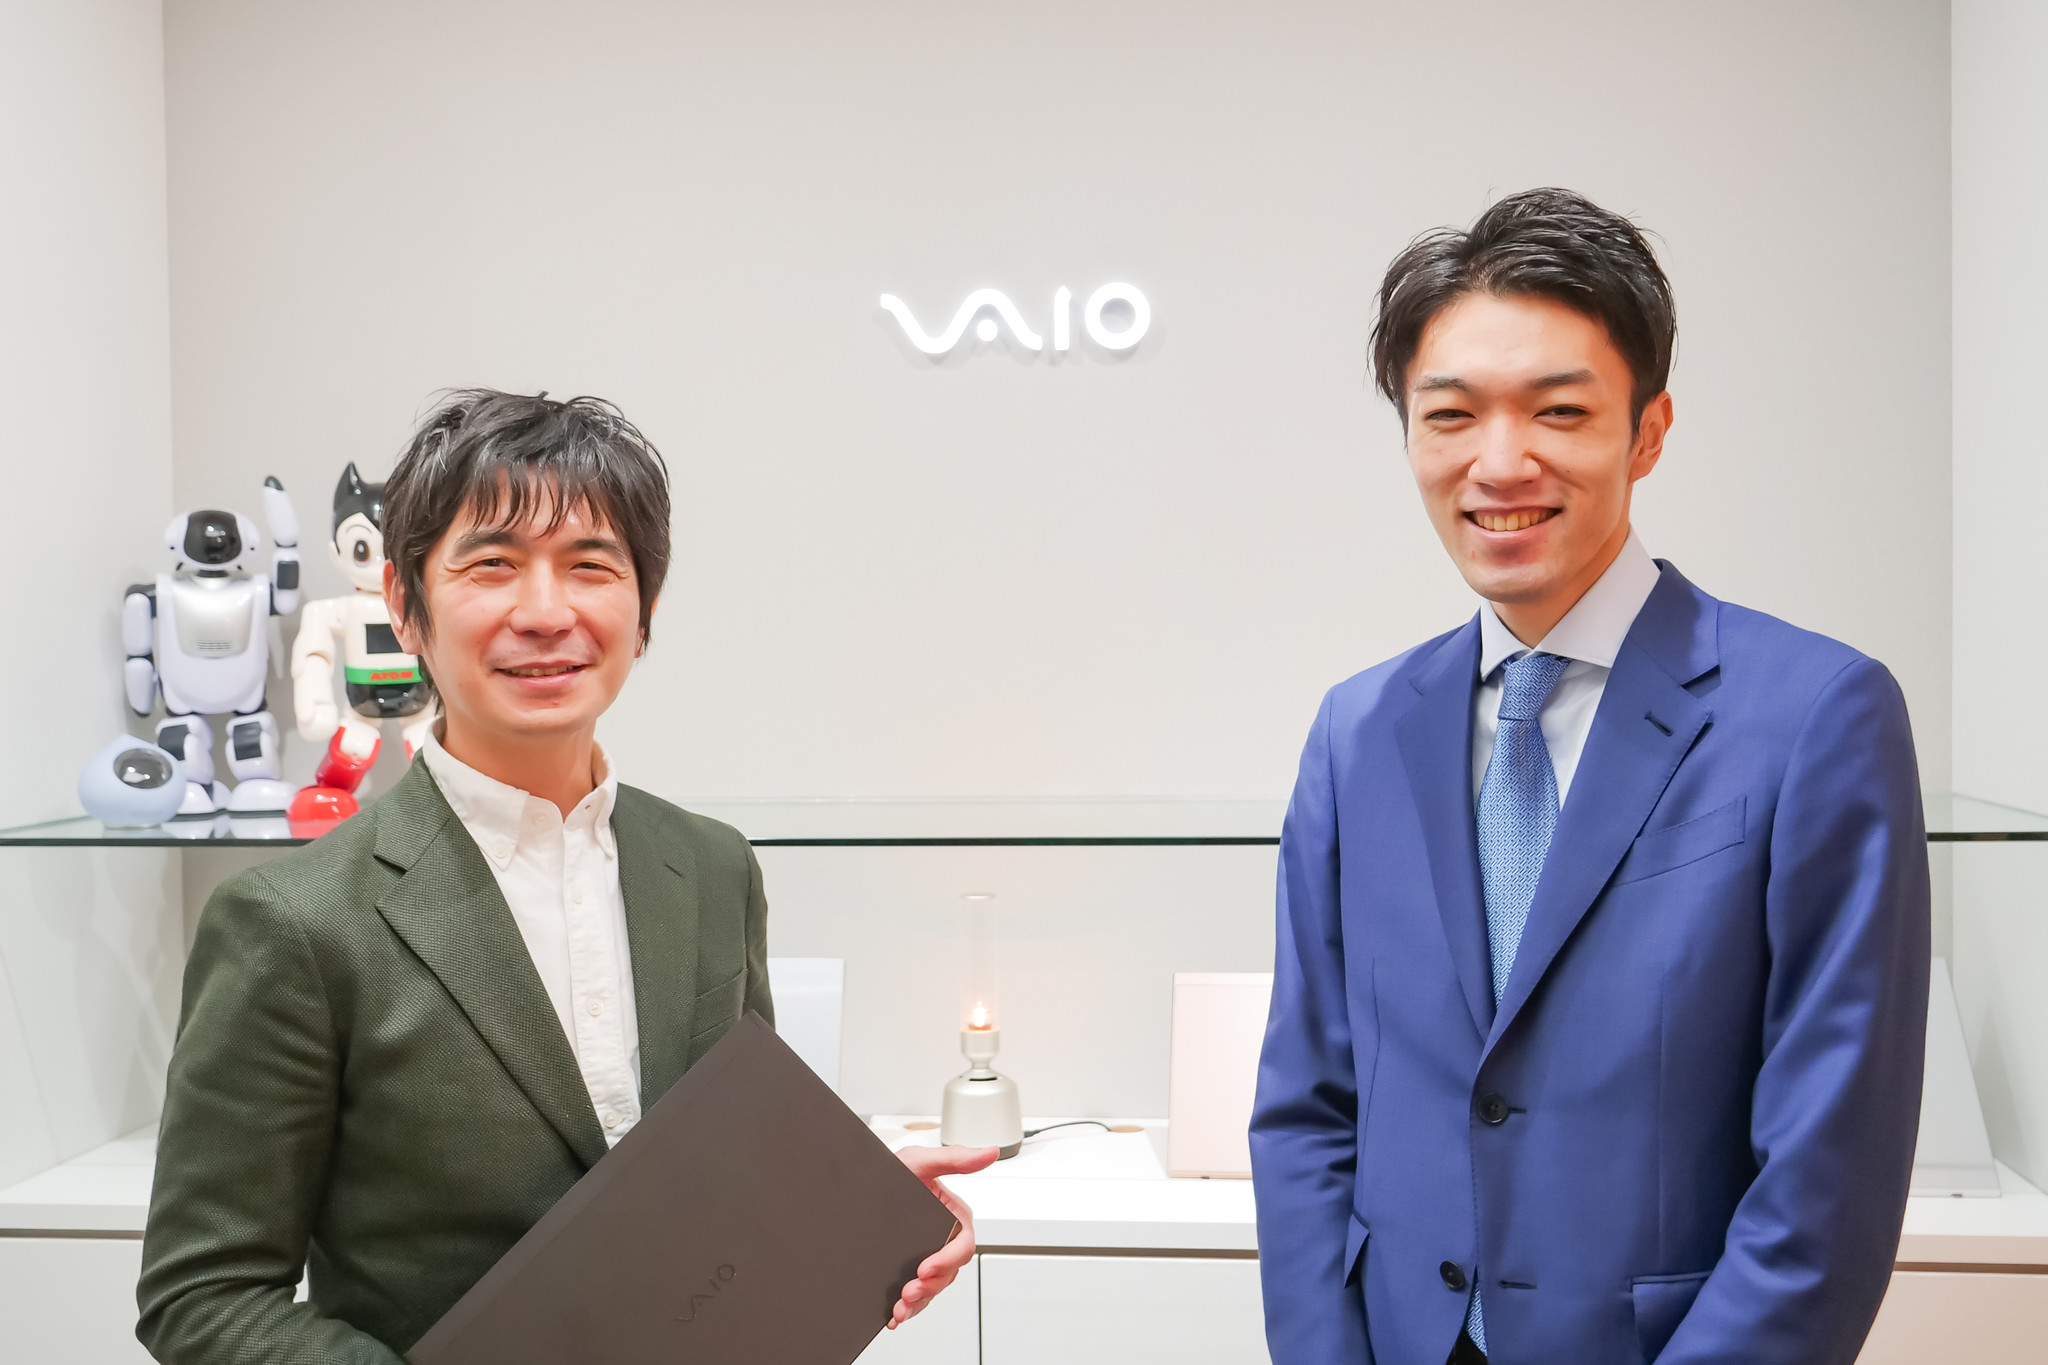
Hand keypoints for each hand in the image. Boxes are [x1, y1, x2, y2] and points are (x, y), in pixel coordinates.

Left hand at [886, 1144, 996, 1328]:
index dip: (947, 1260)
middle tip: (909, 1291)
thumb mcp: (919, 1160)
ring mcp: (928, 1256)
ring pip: (934, 1288)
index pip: (962, 1245)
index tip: (926, 1267)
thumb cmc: (893, 1171)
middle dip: (930, 1286)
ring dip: (919, 1302)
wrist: (859, 1186)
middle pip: (949, 1273)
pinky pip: (917, 1295)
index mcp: (954, 1216)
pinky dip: (908, 1309)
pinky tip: (895, 1316)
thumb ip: (955, 1158)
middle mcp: (944, 1239)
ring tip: (900, 1308)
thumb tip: (989, 1153)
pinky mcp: (912, 1270)